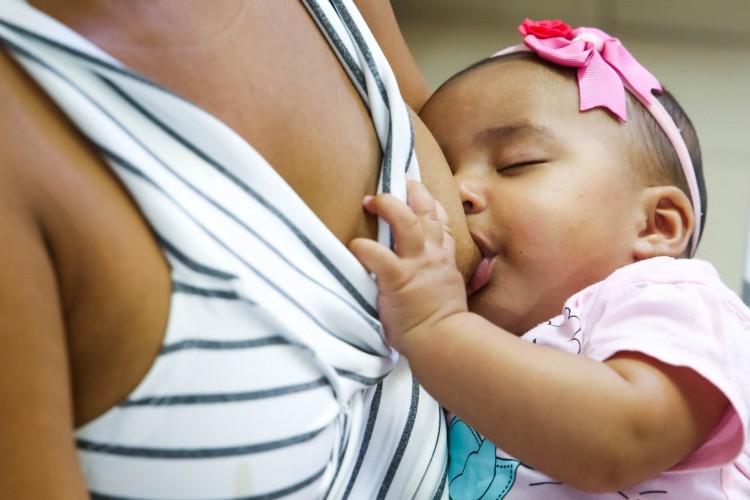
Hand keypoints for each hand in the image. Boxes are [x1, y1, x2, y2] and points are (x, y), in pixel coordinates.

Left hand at [350, 181, 467, 355]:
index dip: (429, 201)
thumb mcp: (446, 291)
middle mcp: (432, 255)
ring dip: (389, 206)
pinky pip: (378, 256)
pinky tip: (354, 244)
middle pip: (426, 211)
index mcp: (443, 258)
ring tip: (371, 200)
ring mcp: (417, 265)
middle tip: (397, 182)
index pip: (441, 221)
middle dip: (412, 192)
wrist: (444, 342)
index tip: (418, 188)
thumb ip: (435, 276)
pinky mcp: (397, 279)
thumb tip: (422, 276)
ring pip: (406, 222)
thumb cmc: (442, 324)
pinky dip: (364, 247)